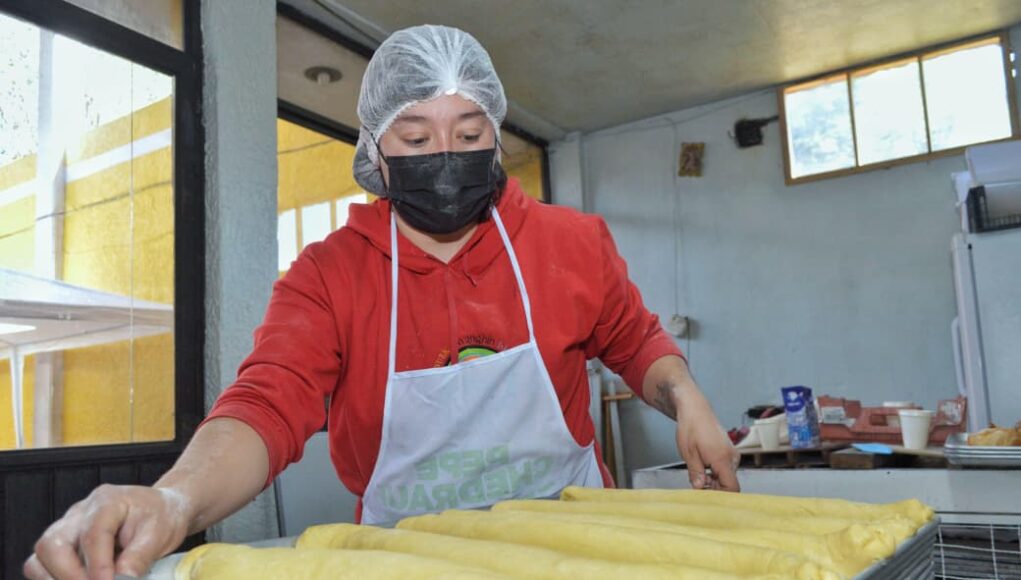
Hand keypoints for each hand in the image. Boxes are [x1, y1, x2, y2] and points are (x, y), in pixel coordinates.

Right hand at [24, 484, 191, 579]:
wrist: (162, 509)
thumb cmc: (161, 517)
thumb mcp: (160, 534)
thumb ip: (139, 558)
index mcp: (107, 501)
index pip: (93, 536)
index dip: (98, 566)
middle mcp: (79, 513)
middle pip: (52, 545)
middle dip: (69, 575)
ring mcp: (67, 527)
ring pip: (40, 557)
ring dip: (57, 579)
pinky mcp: (63, 544)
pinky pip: (42, 566)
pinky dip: (55, 579)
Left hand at [673, 384, 740, 491]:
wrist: (695, 409)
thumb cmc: (691, 428)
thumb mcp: (689, 454)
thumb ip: (696, 474)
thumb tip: (699, 490)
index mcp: (723, 459)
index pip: (732, 487)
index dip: (720, 496)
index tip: (706, 498)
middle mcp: (732, 457)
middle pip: (729, 483)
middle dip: (714, 488)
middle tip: (696, 485)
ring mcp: (732, 454)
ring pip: (727, 476)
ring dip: (714, 480)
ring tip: (698, 474)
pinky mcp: (729, 451)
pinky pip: (726, 468)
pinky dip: (715, 472)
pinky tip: (703, 468)